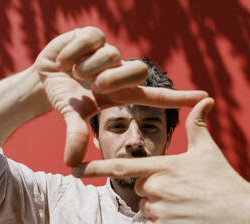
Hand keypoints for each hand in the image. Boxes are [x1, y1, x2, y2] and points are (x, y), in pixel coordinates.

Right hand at [34, 26, 207, 165]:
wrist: (44, 78)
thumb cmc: (65, 98)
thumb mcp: (72, 116)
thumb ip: (76, 135)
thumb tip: (71, 163)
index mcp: (122, 93)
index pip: (157, 96)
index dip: (180, 97)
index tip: (205, 97)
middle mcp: (121, 71)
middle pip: (137, 70)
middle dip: (111, 78)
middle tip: (92, 84)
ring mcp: (109, 52)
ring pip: (111, 55)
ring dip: (86, 66)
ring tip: (73, 72)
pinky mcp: (94, 35)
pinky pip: (91, 39)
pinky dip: (73, 51)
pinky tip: (65, 59)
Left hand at [73, 98, 249, 223]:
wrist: (245, 216)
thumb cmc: (225, 181)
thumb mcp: (208, 150)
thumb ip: (198, 125)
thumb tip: (206, 100)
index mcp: (162, 166)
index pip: (120, 166)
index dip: (95, 167)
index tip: (73, 169)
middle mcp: (157, 188)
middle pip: (139, 189)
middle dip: (155, 191)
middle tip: (182, 193)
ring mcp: (160, 212)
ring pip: (147, 210)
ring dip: (161, 210)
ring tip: (187, 208)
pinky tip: (186, 222)